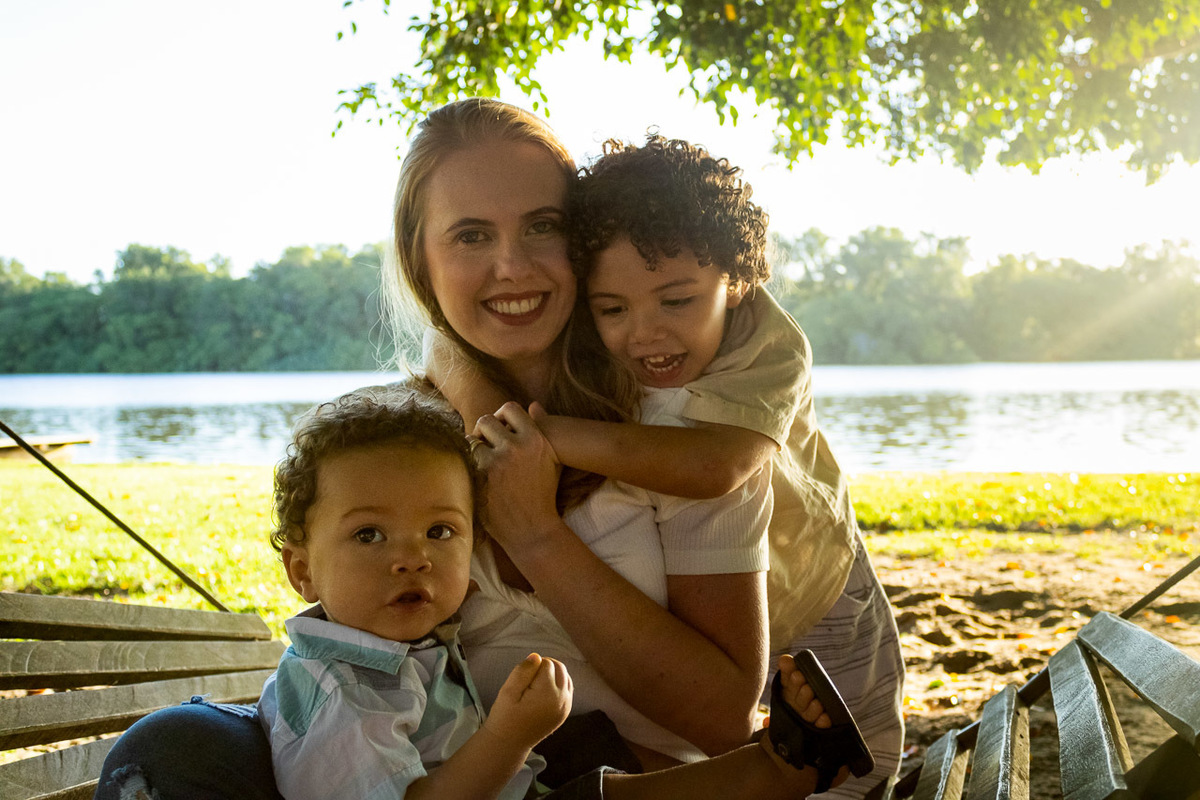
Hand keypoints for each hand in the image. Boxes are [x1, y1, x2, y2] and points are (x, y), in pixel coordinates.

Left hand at [470, 402, 562, 552]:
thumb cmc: (544, 492)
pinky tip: (476, 473)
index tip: (501, 430)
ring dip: (473, 447)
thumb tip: (535, 404)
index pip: (509, 408)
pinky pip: (465, 459)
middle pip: (485, 420)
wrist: (533, 528)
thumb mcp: (552, 458)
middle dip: (483, 432)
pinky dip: (468, 463)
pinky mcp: (481, 478)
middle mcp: (516, 447)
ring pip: (471, 439)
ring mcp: (497, 462)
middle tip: (486, 445)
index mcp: (535, 439)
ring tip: (481, 460)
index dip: (502, 417)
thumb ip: (543, 427)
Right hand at [483, 653, 572, 747]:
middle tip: (527, 680)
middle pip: (560, 667)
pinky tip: (542, 692)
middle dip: (545, 667)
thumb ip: (522, 672)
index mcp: (548, 693)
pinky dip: (558, 684)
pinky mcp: (565, 712)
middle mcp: (562, 699)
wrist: (509, 744)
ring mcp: (566, 707)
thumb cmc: (505, 717)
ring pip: (565, 676)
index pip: (546, 663)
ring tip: (534, 686)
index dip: (532, 667)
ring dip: (552, 675)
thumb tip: (536, 656)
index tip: (521, 682)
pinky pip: (567, 689)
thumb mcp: (508, 692)